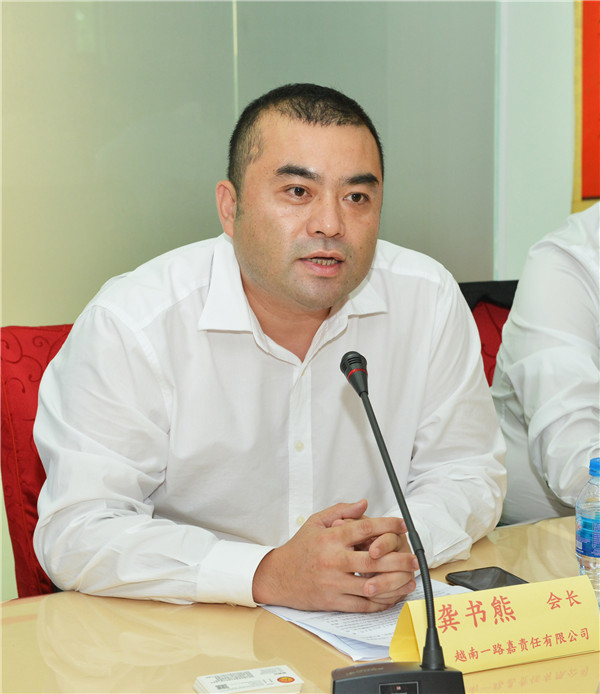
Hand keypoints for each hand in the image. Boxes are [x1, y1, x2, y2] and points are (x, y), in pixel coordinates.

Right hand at [251, 499, 417, 611]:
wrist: (277, 576)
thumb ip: (341, 511)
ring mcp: (334, 583)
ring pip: (372, 585)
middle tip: (414, 559)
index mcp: (331, 538)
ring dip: (395, 583)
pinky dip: (380, 602)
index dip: (387, 525)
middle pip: (374, 559)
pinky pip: (362, 604)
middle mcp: (334, 560)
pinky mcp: (333, 601)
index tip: (402, 524)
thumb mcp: (316, 522)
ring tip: (409, 580)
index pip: (365, 528)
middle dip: (399, 559)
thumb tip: (363, 504)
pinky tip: (391, 596)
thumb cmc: (299, 548)